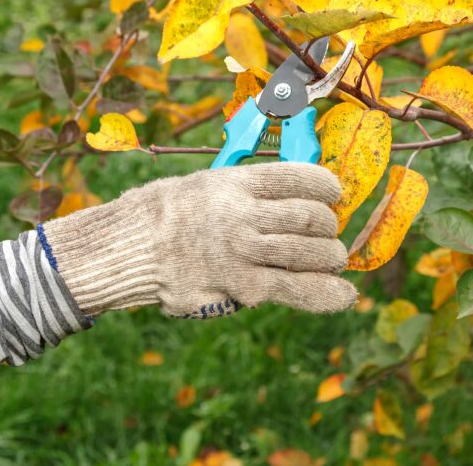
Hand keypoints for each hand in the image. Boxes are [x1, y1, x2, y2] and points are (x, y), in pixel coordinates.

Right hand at [43, 162, 357, 317]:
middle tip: (327, 234)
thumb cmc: (163, 215)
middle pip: (312, 218)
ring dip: (330, 257)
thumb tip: (285, 194)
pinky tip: (345, 295)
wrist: (128, 250)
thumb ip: (244, 191)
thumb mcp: (203, 184)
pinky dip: (328, 294)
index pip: (301, 177)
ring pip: (311, 252)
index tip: (333, 193)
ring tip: (331, 260)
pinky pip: (297, 289)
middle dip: (328, 227)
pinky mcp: (243, 286)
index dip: (327, 186)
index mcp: (236, 183)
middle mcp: (245, 214)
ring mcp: (245, 252)